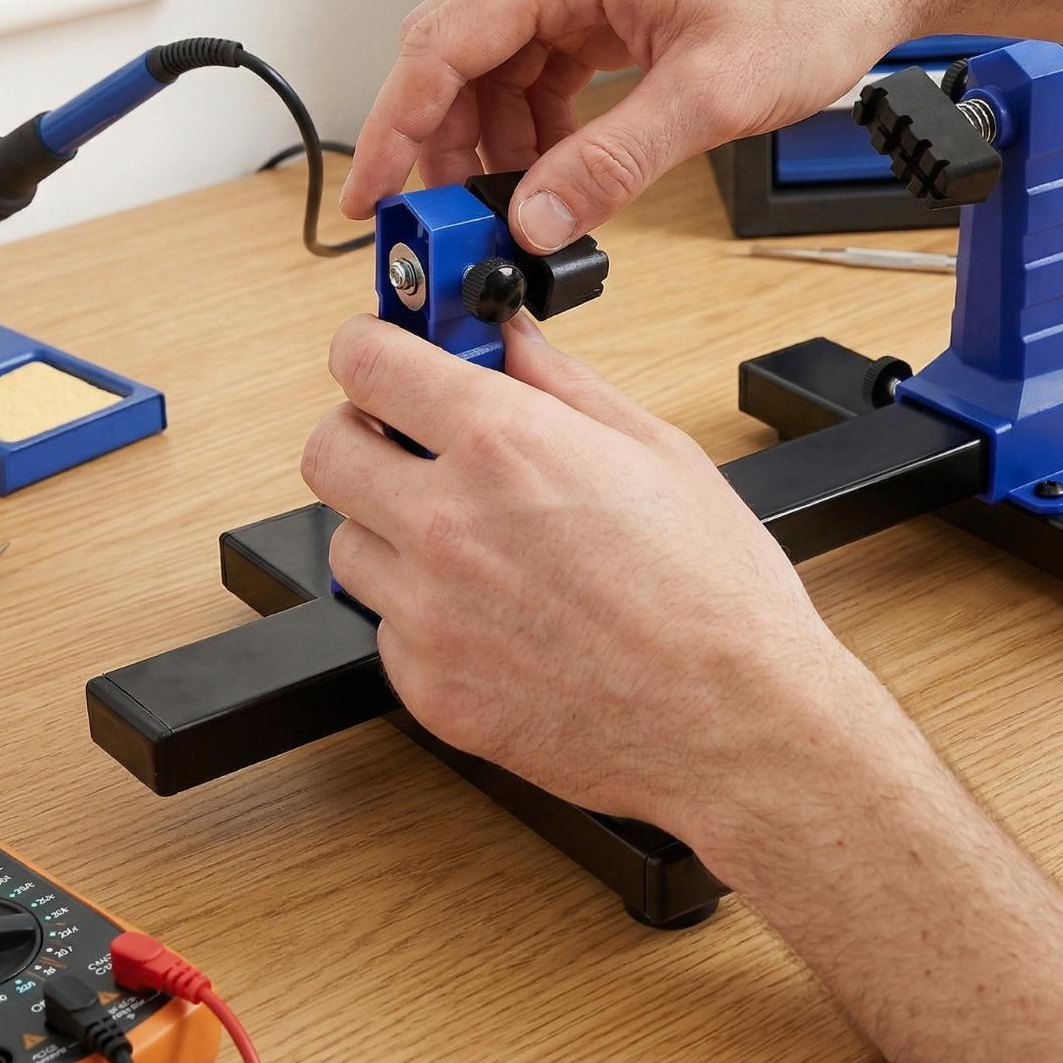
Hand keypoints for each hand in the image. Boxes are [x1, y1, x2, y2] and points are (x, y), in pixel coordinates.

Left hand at [299, 312, 859, 836]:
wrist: (736, 722)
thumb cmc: (716, 592)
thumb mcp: (655, 449)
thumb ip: (562, 382)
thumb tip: (511, 339)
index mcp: (505, 444)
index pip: (366, 362)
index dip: (370, 345)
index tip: (381, 351)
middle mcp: (449, 524)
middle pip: (326, 450)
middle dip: (362, 431)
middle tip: (411, 440)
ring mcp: (430, 614)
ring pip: (346, 542)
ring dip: (389, 526)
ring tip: (469, 538)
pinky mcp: (430, 688)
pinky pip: (385, 627)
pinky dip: (420, 611)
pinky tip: (492, 610)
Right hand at [339, 0, 946, 248]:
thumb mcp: (710, 97)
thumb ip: (611, 163)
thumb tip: (536, 219)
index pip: (442, 39)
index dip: (397, 123)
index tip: (373, 189)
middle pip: (457, 52)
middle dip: (446, 141)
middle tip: (450, 219)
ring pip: (497, 65)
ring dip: (496, 139)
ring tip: (515, 207)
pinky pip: (543, 65)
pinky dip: (539, 123)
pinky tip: (557, 169)